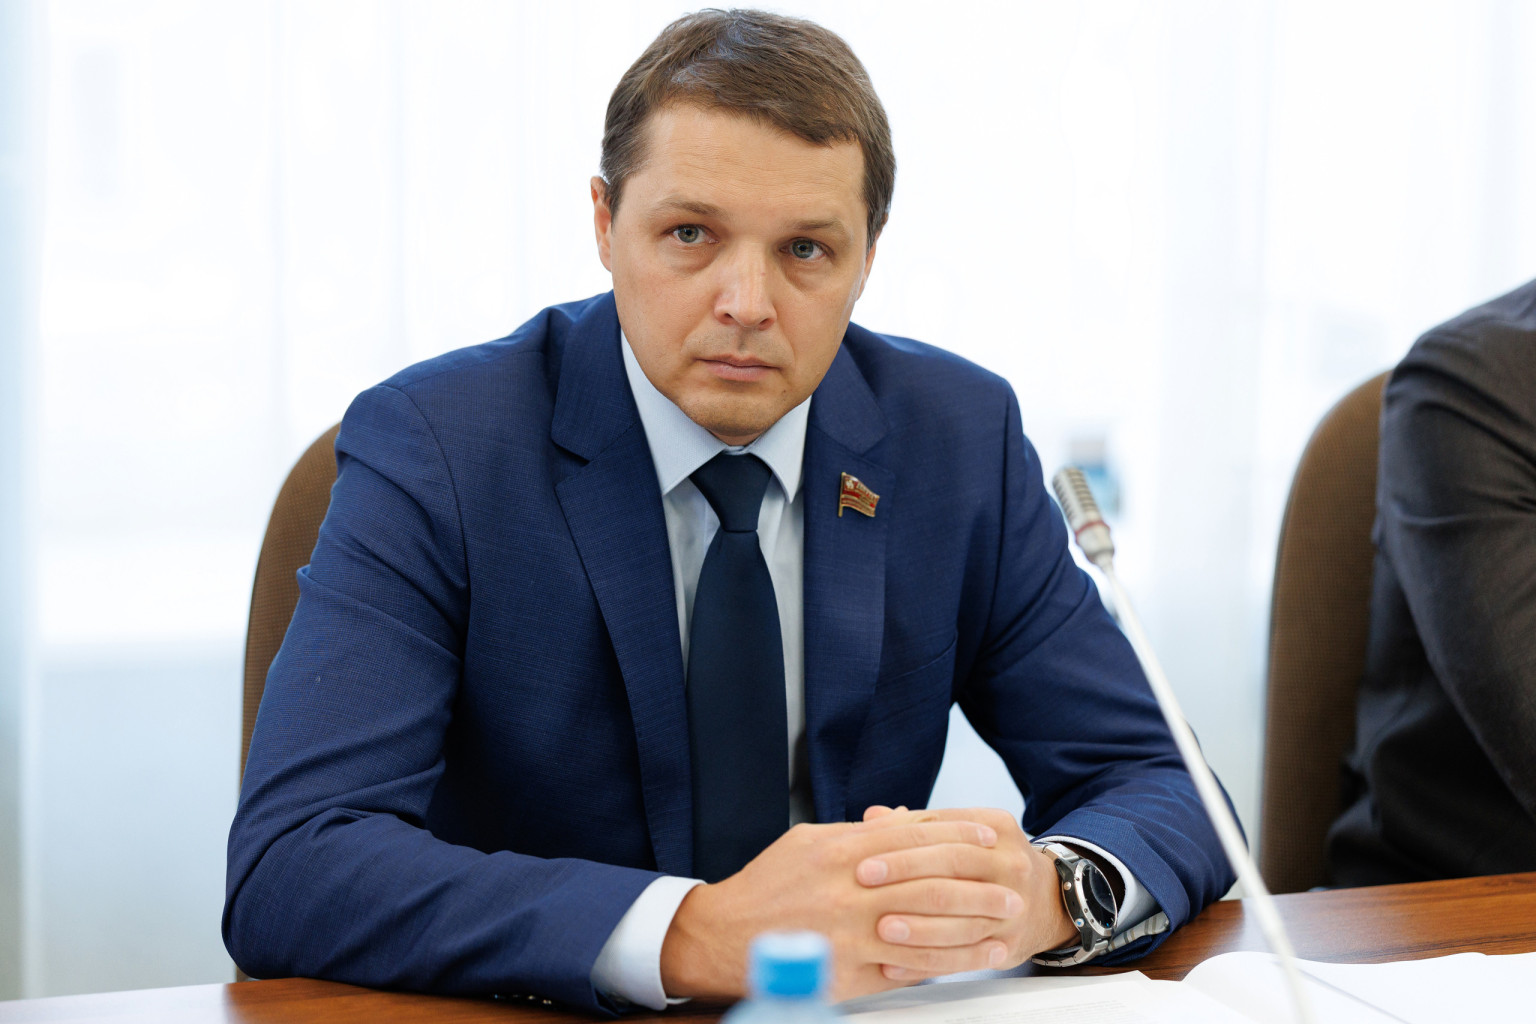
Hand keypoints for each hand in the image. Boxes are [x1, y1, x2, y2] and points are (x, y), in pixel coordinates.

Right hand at [659, 809, 1023, 1000]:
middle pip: (928, 882)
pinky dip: (943, 964)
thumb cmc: (768, 886)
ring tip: (1004, 923)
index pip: (913, 836)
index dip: (957, 833)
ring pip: (926, 928)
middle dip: (977, 883)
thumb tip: (904, 819)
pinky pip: (905, 968)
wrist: (725, 936)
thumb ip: (860, 834)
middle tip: (1012, 884)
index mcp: (840, 851)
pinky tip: (969, 960)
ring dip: (972, 926)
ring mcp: (849, 936)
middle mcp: (848, 891)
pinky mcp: (847, 974)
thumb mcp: (809, 841)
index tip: (989, 834)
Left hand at [856, 806, 1078, 981]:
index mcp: (996, 828)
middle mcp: (1010, 863)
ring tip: (881, 928)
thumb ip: (919, 826)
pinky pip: (964, 957)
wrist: (1047, 899)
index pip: (944, 829)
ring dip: (918, 925)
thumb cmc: (990, 862)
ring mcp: (1014, 906)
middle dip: (905, 874)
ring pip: (962, 916)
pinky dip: (926, 962)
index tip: (865, 856)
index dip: (902, 842)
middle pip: (954, 866)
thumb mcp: (966, 833)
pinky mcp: (1009, 944)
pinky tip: (894, 964)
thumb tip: (872, 816)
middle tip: (865, 882)